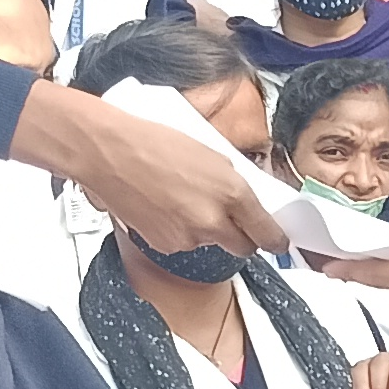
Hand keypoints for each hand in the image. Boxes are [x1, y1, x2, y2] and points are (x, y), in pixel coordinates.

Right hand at [14, 83, 286, 258]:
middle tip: (232, 220)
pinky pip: (182, 243)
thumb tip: (247, 200)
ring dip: (204, 228)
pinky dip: (178, 230)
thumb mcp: (210, 153)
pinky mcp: (164, 245)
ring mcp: (188, 237)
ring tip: (181, 197)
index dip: (276, 239)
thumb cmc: (154, 142)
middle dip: (242, 237)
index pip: (267, 231)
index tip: (280, 241)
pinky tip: (164, 206)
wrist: (108, 152)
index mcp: (232, 192)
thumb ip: (233, 182)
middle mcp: (213, 220)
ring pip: (209, 243)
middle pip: (243, 247)